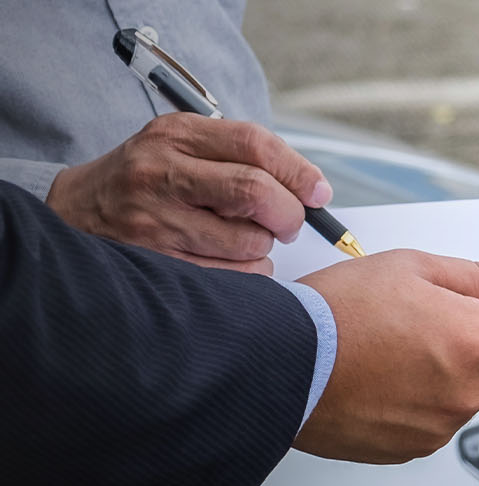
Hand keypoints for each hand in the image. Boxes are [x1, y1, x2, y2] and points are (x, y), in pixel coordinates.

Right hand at [45, 113, 330, 274]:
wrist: (76, 211)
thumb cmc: (149, 178)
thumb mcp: (183, 146)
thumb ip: (242, 157)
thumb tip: (312, 190)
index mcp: (175, 135)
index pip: (254, 144)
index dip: (299, 171)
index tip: (318, 193)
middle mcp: (161, 174)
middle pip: (255, 192)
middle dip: (289, 213)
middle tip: (290, 221)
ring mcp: (156, 221)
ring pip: (249, 242)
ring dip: (265, 246)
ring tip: (244, 237)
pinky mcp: (157, 262)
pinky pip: (233, 274)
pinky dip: (248, 270)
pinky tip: (227, 257)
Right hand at [292, 249, 478, 463]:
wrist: (275, 362)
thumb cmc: (337, 311)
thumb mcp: (417, 268)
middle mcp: (468, 392)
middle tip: (430, 322)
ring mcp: (441, 425)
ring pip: (469, 397)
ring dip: (450, 376)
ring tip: (396, 350)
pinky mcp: (412, 448)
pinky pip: (436, 422)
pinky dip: (420, 403)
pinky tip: (382, 378)